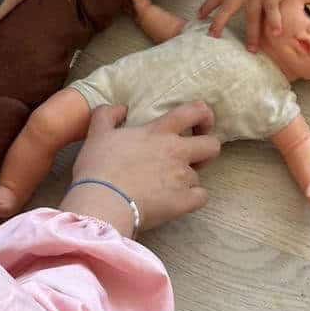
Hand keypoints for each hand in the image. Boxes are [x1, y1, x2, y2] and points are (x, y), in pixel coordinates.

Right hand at [68, 102, 220, 230]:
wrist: (102, 202)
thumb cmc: (98, 167)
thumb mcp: (97, 134)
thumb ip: (107, 115)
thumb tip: (120, 108)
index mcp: (159, 132)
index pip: (194, 112)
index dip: (204, 115)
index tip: (199, 124)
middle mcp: (176, 152)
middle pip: (212, 145)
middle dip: (207, 150)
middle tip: (193, 157)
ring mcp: (182, 177)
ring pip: (199, 176)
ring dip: (187, 180)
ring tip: (167, 187)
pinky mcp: (184, 201)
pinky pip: (201, 198)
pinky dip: (192, 199)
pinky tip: (177, 202)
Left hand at [199, 0, 297, 50]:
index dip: (208, 5)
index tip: (198, 15)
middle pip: (227, 8)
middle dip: (218, 22)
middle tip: (211, 37)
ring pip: (251, 17)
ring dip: (251, 34)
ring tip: (251, 50)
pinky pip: (272, 12)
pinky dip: (274, 22)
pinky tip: (276, 34)